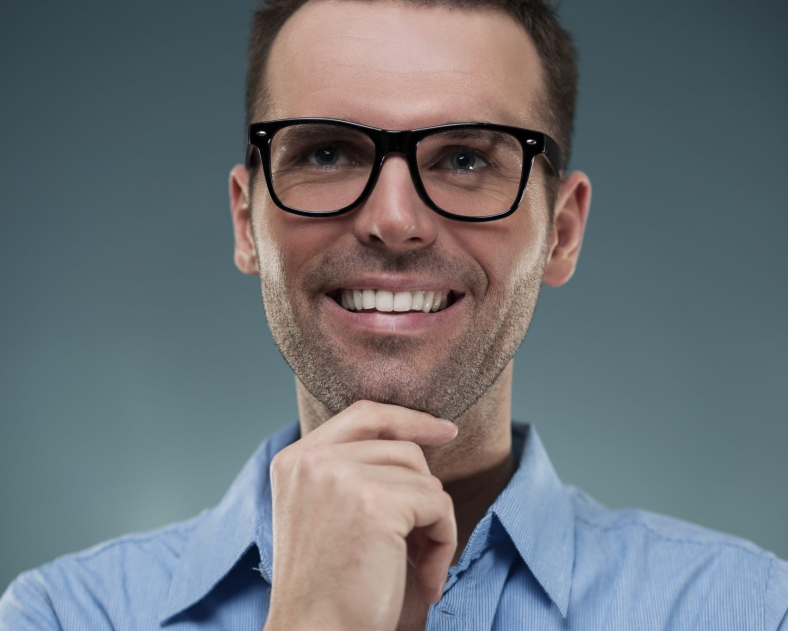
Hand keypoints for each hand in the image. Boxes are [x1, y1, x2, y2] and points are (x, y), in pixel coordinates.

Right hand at [263, 400, 458, 630]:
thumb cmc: (326, 588)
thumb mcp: (323, 513)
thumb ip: (351, 471)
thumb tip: (418, 442)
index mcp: (295, 460)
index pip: (364, 414)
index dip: (408, 418)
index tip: (444, 429)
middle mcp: (314, 460)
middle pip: (403, 450)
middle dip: (421, 496)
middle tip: (415, 546)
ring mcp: (343, 477)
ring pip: (425, 479)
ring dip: (432, 525)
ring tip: (416, 566)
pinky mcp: (377, 504)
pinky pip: (438, 506)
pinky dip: (444, 543)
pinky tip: (425, 579)